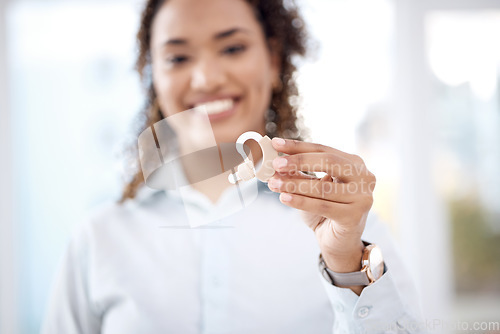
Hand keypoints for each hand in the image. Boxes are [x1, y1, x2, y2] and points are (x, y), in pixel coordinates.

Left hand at [267, 138, 375, 276]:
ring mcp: (362, 197)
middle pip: (329, 162)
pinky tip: (284, 198)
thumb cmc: (325, 211)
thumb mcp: (310, 188)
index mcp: (354, 164)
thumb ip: (298, 174)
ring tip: (273, 183)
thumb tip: (276, 162)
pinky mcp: (354, 216)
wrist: (338, 242)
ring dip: (294, 184)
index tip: (276, 143)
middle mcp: (363, 177)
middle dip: (299, 161)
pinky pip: (322, 206)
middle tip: (276, 163)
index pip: (323, 150)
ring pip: (322, 187)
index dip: (299, 146)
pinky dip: (300, 201)